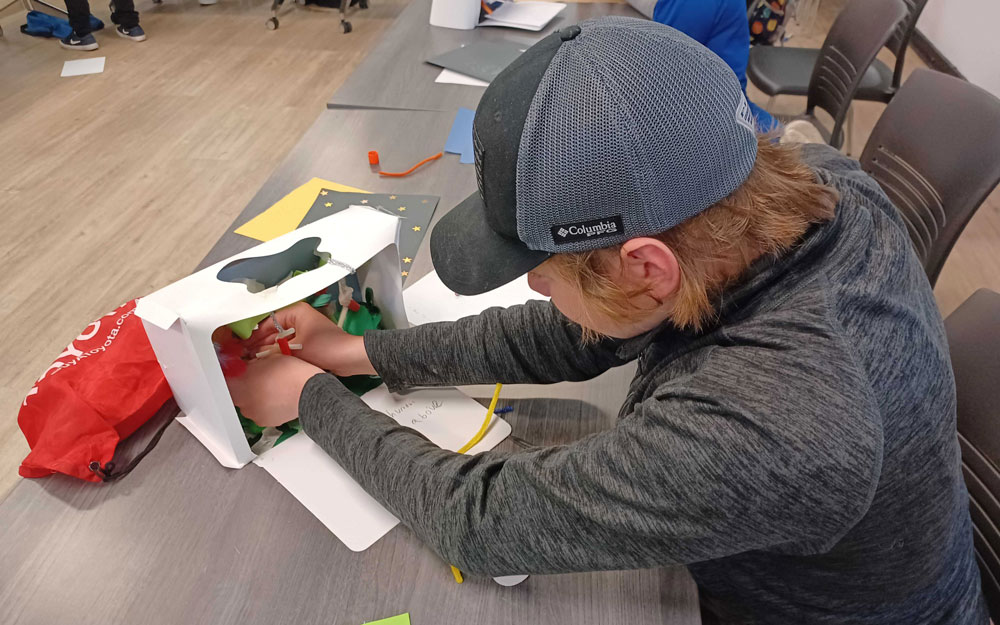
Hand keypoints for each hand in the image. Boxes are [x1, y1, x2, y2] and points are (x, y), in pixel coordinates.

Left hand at [226, 353, 322, 426]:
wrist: (311, 393)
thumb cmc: (293, 375)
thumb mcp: (268, 359)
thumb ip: (250, 363)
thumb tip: (244, 365)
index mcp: (241, 384)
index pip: (224, 377)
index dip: (230, 371)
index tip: (235, 368)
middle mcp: (243, 402)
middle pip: (234, 391)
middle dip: (242, 384)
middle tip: (255, 376)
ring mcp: (253, 413)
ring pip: (245, 403)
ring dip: (252, 395)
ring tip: (268, 387)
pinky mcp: (264, 421)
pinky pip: (257, 412)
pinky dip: (262, 405)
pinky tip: (273, 397)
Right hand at [246, 302, 375, 375]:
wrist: (350, 358)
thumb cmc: (327, 347)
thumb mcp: (296, 349)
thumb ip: (274, 352)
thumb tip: (255, 356)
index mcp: (296, 312)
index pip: (268, 321)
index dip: (254, 334)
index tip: (242, 344)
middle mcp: (299, 318)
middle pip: (273, 330)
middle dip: (259, 342)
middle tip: (244, 354)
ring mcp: (303, 330)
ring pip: (280, 339)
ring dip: (268, 349)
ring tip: (252, 359)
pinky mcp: (307, 343)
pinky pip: (288, 346)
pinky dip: (279, 353)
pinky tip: (267, 362)